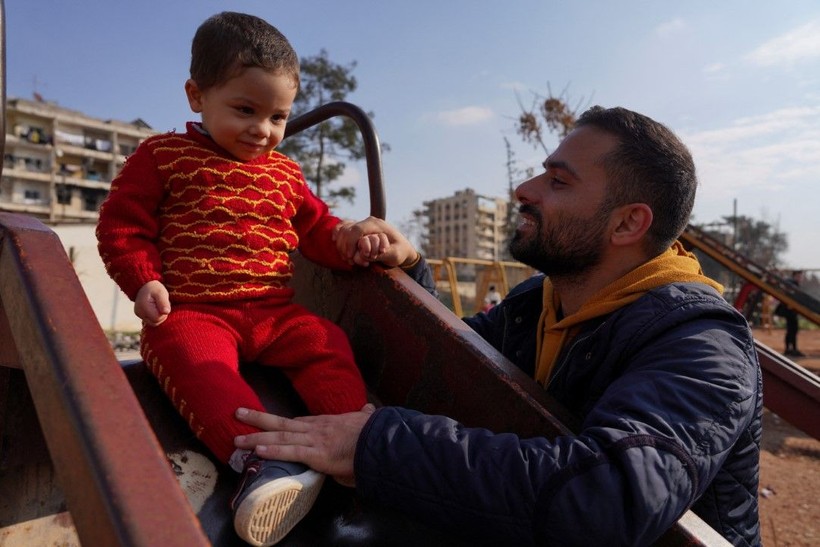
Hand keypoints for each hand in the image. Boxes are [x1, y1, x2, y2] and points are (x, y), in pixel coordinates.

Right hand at [135, 280, 170, 325]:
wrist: (144, 285)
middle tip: (162, 304)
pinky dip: (156, 316)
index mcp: (143, 307)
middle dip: (162, 315)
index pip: (157, 318)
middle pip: (155, 322)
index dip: (163, 314)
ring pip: (154, 323)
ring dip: (159, 316)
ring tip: (159, 306)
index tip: (164, 305)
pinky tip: (156, 308)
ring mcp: (139, 315)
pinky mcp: (141, 316)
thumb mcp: (161, 292)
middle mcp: (139, 313)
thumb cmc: (154, 288)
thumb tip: (166, 312)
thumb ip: (163, 302)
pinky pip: (151, 321)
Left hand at [234, 404, 376, 486]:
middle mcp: (315, 428)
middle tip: (237, 413)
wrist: (382, 441)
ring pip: (279, 437)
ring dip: (256, 438)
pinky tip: (257, 452)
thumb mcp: (367, 421)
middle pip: (281, 423)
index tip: (262, 421)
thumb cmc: (375, 434)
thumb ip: (363, 416)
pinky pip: (290, 452)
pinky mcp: (317, 454)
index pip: (297, 422)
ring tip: (237, 439)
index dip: (278, 423)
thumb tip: (367, 410)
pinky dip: (272, 451)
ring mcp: (314, 440)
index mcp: (326, 423)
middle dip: (258, 419)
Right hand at [333, 217, 418, 267]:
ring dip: (341, 244)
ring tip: (347, 258)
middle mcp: (368, 222)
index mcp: (377, 224)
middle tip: (349, 260)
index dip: (350, 243)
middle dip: (344, 246)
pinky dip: (337, 233)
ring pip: (343, 229)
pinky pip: (342, 227)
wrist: (401, 248)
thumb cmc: (400, 251)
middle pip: (347, 229)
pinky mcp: (358, 230)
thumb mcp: (395, 254)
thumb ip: (381, 254)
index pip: (357, 229)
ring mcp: (362, 224)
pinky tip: (335, 240)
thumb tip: (365, 254)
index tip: (350, 256)